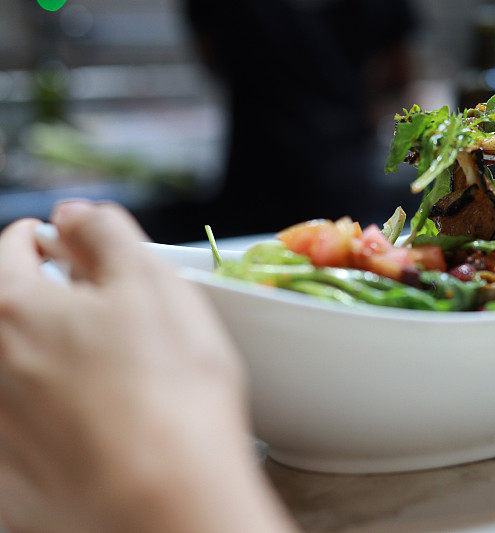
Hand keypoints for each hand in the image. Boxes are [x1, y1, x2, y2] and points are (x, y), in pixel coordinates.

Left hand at [0, 202, 292, 531]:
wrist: (165, 500)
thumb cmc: (169, 392)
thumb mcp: (152, 285)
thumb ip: (106, 235)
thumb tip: (75, 213)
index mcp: (14, 308)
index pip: (10, 250)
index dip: (40, 240)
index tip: (59, 245)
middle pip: (4, 311)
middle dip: (37, 298)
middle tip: (85, 307)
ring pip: (12, 367)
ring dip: (39, 355)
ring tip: (95, 368)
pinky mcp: (10, 475)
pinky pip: (20, 426)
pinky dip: (40, 413)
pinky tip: (88, 424)